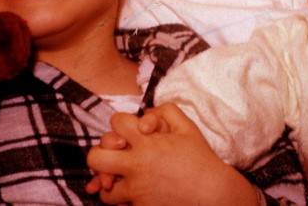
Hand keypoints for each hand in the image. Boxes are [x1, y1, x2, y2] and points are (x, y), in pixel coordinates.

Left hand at [87, 103, 257, 205]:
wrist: (212, 192)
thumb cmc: (200, 158)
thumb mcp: (187, 127)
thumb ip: (166, 111)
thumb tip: (146, 113)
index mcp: (147, 142)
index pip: (115, 123)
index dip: (120, 124)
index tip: (130, 133)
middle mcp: (137, 165)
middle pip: (96, 157)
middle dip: (100, 154)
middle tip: (115, 157)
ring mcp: (136, 190)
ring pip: (104, 189)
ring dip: (111, 183)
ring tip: (123, 180)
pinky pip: (119, 205)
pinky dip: (123, 200)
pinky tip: (134, 194)